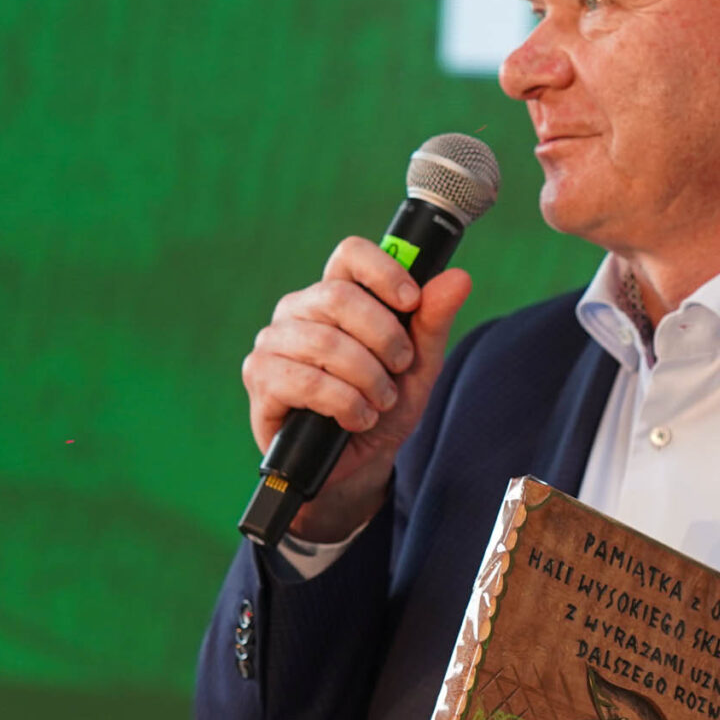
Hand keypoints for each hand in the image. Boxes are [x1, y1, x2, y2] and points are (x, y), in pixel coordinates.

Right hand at [240, 238, 472, 542]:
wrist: (358, 464)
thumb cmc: (383, 406)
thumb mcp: (419, 367)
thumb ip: (433, 322)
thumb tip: (458, 278)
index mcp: (335, 295)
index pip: (350, 254)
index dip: (383, 271)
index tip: (411, 302)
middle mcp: (298, 311)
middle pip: (338, 296)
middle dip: (383, 337)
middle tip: (400, 368)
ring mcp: (273, 343)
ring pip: (325, 342)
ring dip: (367, 379)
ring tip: (381, 402)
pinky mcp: (261, 380)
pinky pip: (307, 382)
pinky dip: (345, 404)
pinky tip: (356, 419)